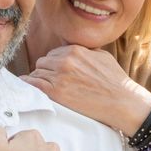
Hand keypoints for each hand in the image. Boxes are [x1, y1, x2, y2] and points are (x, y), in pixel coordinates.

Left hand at [20, 45, 150, 133]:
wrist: (122, 101)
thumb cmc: (115, 80)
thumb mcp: (102, 56)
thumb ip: (84, 51)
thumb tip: (72, 51)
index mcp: (75, 50)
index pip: (53, 53)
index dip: (54, 63)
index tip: (57, 72)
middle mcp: (65, 61)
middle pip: (42, 62)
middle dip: (46, 71)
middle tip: (52, 81)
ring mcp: (60, 76)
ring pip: (37, 72)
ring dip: (40, 79)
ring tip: (46, 88)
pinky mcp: (56, 92)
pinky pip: (33, 84)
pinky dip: (30, 86)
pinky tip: (29, 88)